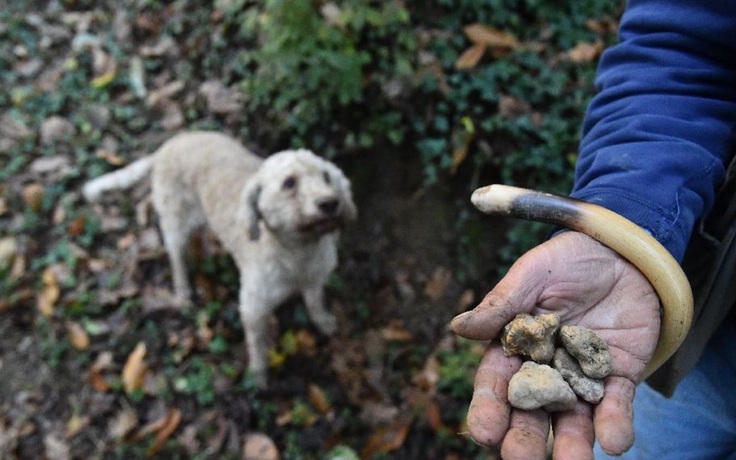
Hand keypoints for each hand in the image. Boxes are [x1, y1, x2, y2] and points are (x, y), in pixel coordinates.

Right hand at [451, 231, 660, 458]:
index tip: (483, 431)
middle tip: (519, 458)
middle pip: (530, 411)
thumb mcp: (532, 274)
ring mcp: (581, 377)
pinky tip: (614, 442)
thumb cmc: (568, 259)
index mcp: (514, 346)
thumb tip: (458, 327)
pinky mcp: (618, 376)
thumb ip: (501, 304)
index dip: (488, 407)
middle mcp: (544, 369)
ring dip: (570, 444)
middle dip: (523, 436)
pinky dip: (615, 424)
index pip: (496, 383)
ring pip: (572, 418)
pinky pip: (616, 405)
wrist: (622, 252)